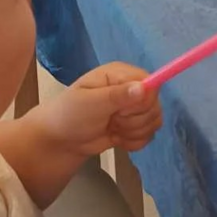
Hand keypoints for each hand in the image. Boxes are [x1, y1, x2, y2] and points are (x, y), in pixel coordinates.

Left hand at [33, 63, 162, 157]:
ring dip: (133, 132)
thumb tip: (144, 88)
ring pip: (153, 121)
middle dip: (133, 120)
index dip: (142, 102)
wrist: (62, 141)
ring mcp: (134, 108)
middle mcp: (130, 88)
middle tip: (111, 120)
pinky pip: (149, 134)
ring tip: (111, 129)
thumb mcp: (91, 103)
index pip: (151, 84)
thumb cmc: (70, 115)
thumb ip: (118, 96)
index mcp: (120, 74)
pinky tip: (117, 139)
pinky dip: (134, 141)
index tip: (122, 111)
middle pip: (154, 105)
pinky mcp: (135, 125)